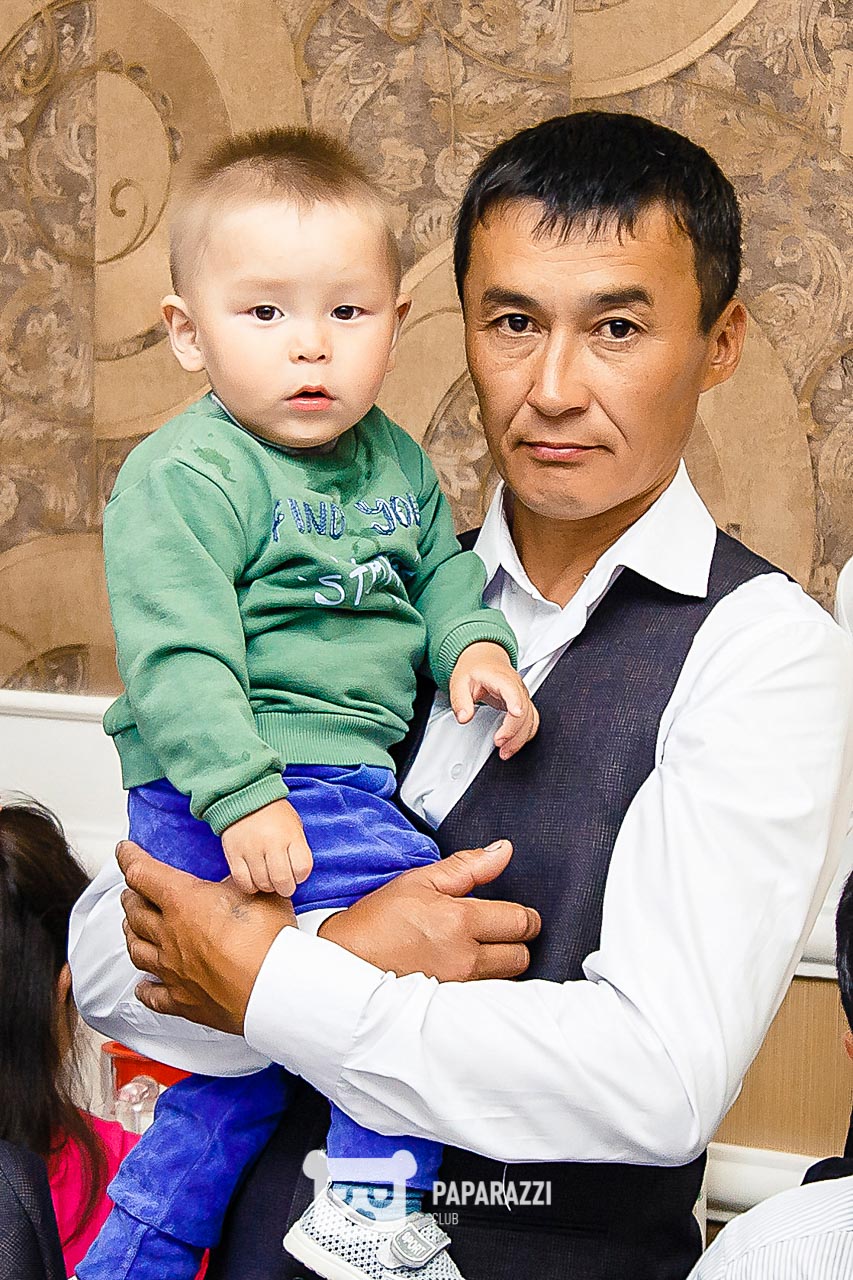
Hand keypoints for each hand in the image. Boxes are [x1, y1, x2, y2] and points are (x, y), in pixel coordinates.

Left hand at [117, 841, 296, 1033]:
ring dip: (131, 934)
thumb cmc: (266, 940)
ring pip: (136, 949)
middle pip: (134, 911)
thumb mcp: (258, 892)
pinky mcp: (182, 998)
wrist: (271, 987)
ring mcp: (172, 968)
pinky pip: (152, 993)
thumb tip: (236, 879)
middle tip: (134, 890)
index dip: (129, 858)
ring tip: (132, 927)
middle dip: (131, 897)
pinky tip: (143, 986)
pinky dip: (144, 987)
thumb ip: (239, 883)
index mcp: (183, 901)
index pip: (142, 873)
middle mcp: (169, 934)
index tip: (125, 851)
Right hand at [221, 798, 312, 895]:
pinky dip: (250, 886)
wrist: (244, 796)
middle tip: (283, 884)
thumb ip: (297, 848)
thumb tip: (297, 875)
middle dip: (285, 888)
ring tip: (267, 877)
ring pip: (263, 883)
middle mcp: (272, 843)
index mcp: (290, 835)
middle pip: (283, 881)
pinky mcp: (233, 854)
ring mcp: (251, 849)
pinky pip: (243, 881)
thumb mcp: (294, 825)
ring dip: (268, 887)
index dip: (301, 876)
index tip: (296, 874)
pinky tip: (253, 879)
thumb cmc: (273, 814)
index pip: (302, 869)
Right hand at [319, 838, 540, 979]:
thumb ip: (468, 866)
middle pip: (521, 956)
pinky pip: (485, 998)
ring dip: (499, 965)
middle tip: (493, 931)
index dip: (523, 916)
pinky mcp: (450, 1009)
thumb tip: (503, 851)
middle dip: (513, 941)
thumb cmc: (378, 920)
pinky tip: (463, 971)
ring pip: (505, 980)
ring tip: (476, 950)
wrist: (345, 961)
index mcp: (459, 921)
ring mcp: (458, 988)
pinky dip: (482, 984)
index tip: (512, 914)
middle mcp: (464, 959)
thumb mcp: (420, 881)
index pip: (521, 922)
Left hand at [449, 641, 538, 758]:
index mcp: (502, 679)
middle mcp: (517, 688)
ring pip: (531, 719)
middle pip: (525, 711)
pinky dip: (524, 736)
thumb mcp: (459, 682)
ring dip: (520, 738)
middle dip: (514, 730)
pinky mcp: (523, 705)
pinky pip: (531, 722)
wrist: (483, 659)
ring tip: (505, 752)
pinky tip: (513, 745)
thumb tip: (464, 717)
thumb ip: (461, 700)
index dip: (516, 704)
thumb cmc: (475, 669)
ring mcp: (522, 697)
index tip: (515, 715)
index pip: (514, 692)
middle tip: (499, 743)